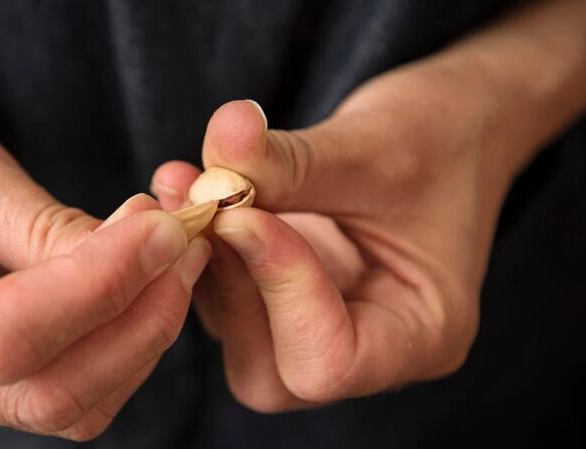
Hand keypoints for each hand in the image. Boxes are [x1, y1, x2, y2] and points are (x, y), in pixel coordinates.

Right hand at [0, 77, 209, 439]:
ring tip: (171, 257)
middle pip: (47, 391)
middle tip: (186, 244)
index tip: (165, 230)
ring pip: (66, 404)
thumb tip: (146, 260)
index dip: (101, 290)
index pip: (4, 335)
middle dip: (140, 322)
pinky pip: (62, 392)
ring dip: (139, 337)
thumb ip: (46, 226)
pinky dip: (117, 346)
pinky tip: (138, 287)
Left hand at [152, 62, 512, 410]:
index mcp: (422, 337)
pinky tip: (188, 185)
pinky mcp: (284, 295)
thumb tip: (219, 144)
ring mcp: (321, 323)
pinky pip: (227, 291)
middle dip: (227, 283)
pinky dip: (203, 243)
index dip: (277, 288)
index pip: (328, 361)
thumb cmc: (439, 136)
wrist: (449, 124)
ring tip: (183, 182)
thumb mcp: (375, 145)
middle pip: (268, 367)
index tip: (244, 211)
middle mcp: (369, 347)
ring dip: (202, 257)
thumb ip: (294, 161)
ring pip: (236, 330)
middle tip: (198, 201)